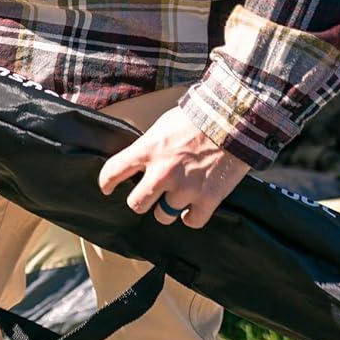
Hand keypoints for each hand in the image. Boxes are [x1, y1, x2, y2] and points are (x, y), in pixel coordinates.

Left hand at [97, 105, 249, 229]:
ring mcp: (185, 188)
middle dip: (141, 201)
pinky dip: (192, 217)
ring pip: (163, 216)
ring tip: (177, 197)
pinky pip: (192, 221)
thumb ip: (150, 147)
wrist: (233, 119)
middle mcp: (162, 172)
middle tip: (149, 195)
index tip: (107, 188)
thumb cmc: (198, 117)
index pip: (114, 171)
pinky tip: (194, 207)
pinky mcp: (208, 198)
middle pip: (136, 204)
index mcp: (148, 149)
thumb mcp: (163, 126)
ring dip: (168, 209)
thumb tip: (141, 163)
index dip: (106, 183)